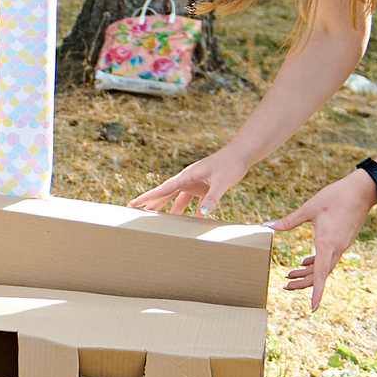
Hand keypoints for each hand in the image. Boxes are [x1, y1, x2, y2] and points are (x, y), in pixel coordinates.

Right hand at [130, 148, 251, 216]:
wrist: (241, 154)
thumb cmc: (230, 164)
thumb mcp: (221, 182)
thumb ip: (211, 199)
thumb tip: (202, 215)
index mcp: (187, 176)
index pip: (164, 189)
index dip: (148, 197)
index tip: (134, 203)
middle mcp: (188, 180)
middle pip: (167, 195)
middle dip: (153, 204)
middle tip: (139, 213)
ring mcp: (196, 184)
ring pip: (180, 200)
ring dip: (173, 210)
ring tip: (164, 223)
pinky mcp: (206, 187)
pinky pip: (196, 202)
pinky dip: (194, 212)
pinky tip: (194, 222)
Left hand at [269, 172, 376, 308]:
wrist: (362, 190)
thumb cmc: (335, 197)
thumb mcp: (309, 208)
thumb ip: (289, 221)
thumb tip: (268, 226)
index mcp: (327, 243)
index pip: (321, 273)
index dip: (317, 291)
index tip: (313, 307)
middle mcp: (336, 248)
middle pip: (320, 274)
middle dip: (303, 282)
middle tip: (285, 285)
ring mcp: (342, 245)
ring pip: (324, 266)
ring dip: (309, 272)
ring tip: (290, 274)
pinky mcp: (343, 240)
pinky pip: (329, 258)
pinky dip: (316, 263)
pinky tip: (305, 261)